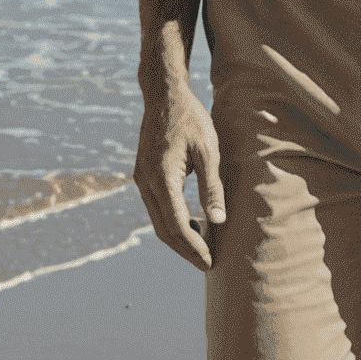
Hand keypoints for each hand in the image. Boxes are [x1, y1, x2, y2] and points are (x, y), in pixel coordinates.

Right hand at [134, 82, 225, 270]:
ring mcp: (141, 180)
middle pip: (164, 229)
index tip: (210, 261)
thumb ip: (212, 186)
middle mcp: (146, 183)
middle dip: (186, 249)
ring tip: (203, 248)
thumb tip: (219, 221)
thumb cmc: (191, 119)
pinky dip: (173, 222)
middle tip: (207, 264)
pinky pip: (157, 208)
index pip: (177, 224)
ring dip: (179, 238)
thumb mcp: (208, 150)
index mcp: (161, 177)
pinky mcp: (144, 176)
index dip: (194, 246)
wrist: (164, 96)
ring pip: (158, 221)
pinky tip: (193, 224)